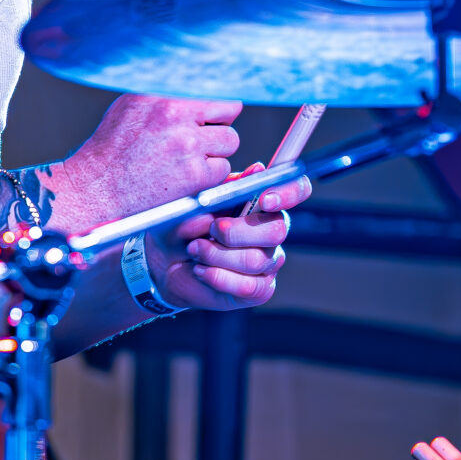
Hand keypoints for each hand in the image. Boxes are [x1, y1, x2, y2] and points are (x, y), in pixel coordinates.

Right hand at [47, 95, 242, 236]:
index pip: (213, 87)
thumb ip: (165, 94)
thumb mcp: (130, 105)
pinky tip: (185, 179)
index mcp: (161, 93)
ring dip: (215, 152)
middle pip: (229, 110)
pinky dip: (209, 177)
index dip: (212, 105)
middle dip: (217, 125)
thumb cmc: (109, 151)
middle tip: (198, 140)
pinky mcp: (195, 174)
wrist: (95, 189)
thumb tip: (196, 87)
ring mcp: (188, 144)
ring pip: (230, 141)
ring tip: (188, 160)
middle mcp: (175, 113)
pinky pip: (222, 170)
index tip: (208, 116)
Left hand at [148, 164, 309, 312]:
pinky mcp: (259, 289)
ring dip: (218, 255)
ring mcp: (268, 262)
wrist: (164, 261)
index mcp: (263, 203)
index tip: (265, 199)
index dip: (289, 193)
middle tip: (211, 230)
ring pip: (256, 260)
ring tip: (195, 250)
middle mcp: (272, 232)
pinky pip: (248, 286)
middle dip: (237, 231)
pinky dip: (219, 277)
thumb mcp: (198, 201)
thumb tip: (256, 170)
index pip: (296, 190)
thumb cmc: (184, 226)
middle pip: (276, 231)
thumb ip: (226, 188)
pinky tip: (201, 270)